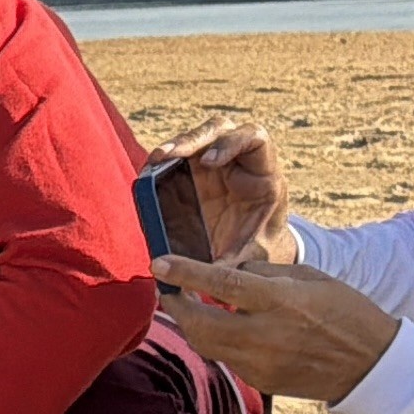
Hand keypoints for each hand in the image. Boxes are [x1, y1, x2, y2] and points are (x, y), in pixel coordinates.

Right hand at [147, 117, 296, 265]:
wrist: (257, 247)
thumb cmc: (258, 249)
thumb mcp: (251, 256)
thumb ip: (230, 264)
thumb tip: (201, 283)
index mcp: (264, 175)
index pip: (254, 139)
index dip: (231, 144)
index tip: (210, 163)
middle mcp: (241, 161)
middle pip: (220, 130)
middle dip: (193, 138)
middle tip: (167, 155)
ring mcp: (217, 163)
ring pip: (197, 137)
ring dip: (175, 145)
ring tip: (154, 161)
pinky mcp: (196, 171)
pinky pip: (178, 156)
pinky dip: (163, 161)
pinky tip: (148, 172)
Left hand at [152, 253, 401, 404]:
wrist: (371, 364)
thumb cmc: (344, 311)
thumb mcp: (311, 279)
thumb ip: (264, 274)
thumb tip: (225, 272)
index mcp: (282, 301)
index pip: (222, 284)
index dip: (185, 273)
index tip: (158, 263)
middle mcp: (266, 334)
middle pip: (199, 324)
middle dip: (176, 306)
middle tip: (167, 291)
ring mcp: (260, 362)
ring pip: (205, 344)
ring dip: (192, 325)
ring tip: (189, 307)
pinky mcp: (259, 381)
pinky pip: (226, 358)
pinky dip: (217, 342)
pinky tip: (224, 329)